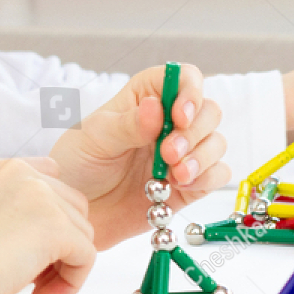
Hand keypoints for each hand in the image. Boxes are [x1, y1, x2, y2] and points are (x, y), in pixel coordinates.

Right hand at [0, 157, 95, 293]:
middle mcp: (14, 171)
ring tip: (35, 293)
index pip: (42, 178)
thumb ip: (4, 219)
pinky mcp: (54, 224)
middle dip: (60, 242)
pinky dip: (72, 282)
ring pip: (81, 230)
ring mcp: (37, 193)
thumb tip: (41, 245)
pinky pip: (86, 255)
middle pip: (69, 203)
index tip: (25, 253)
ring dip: (65, 264)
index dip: (44, 218)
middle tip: (35, 280)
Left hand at [47, 64, 230, 249]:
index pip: (182, 79)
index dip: (190, 92)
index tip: (179, 116)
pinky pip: (217, 175)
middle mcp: (167, 124)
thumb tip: (156, 105)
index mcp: (144, 100)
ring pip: (216, 143)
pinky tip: (182, 186)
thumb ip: (127, 125)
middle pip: (207, 111)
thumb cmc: (77, 167)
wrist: (76, 214)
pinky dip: (208, 179)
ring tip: (175, 175)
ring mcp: (180, 155)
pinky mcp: (188, 185)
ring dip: (202, 157)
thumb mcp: (94, 140)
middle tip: (167, 154)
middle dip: (193, 132)